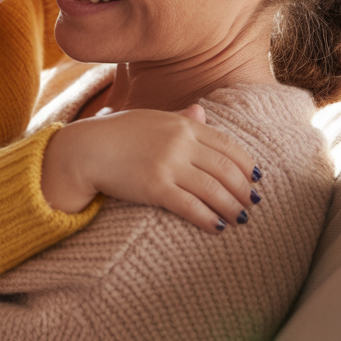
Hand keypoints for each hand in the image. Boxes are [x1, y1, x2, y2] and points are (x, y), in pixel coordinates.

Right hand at [41, 106, 258, 233]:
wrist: (84, 150)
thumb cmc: (117, 135)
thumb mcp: (151, 119)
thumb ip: (179, 118)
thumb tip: (202, 112)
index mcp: (182, 125)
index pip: (228, 145)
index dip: (247, 164)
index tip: (256, 178)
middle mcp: (180, 143)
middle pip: (226, 169)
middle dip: (244, 189)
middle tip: (253, 203)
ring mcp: (168, 165)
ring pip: (214, 190)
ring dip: (233, 207)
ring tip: (241, 218)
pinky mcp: (155, 187)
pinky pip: (191, 206)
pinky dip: (209, 218)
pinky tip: (219, 227)